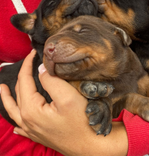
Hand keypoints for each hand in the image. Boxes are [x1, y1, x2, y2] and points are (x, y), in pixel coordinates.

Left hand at [0, 50, 127, 155]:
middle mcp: (27, 120)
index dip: (27, 64)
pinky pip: (21, 125)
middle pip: (19, 93)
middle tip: (26, 63)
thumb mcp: (67, 97)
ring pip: (14, 110)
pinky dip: (16, 117)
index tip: (33, 52)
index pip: (24, 80)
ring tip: (2, 89)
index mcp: (31, 109)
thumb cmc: (81, 122)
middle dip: (21, 75)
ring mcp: (32, 129)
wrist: (90, 145)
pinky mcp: (39, 134)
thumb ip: (51, 81)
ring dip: (8, 98)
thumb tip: (40, 70)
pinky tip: (16, 121)